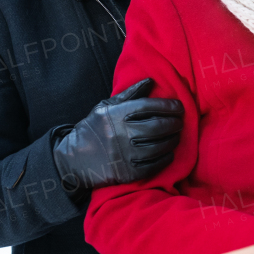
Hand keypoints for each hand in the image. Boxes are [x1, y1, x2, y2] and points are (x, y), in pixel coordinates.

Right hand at [51, 78, 182, 199]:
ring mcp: (125, 155)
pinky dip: (166, 157)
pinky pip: (155, 165)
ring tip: (176, 135)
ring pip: (159, 146)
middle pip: (158, 126)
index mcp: (116, 115)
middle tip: (180, 121)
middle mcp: (121, 134)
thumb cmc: (94, 129)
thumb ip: (130, 94)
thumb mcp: (106, 107)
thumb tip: (151, 81)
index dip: (168, 105)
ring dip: (173, 139)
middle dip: (174, 123)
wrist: (73, 160)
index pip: (149, 106)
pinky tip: (169, 152)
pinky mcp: (128, 173)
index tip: (179, 106)